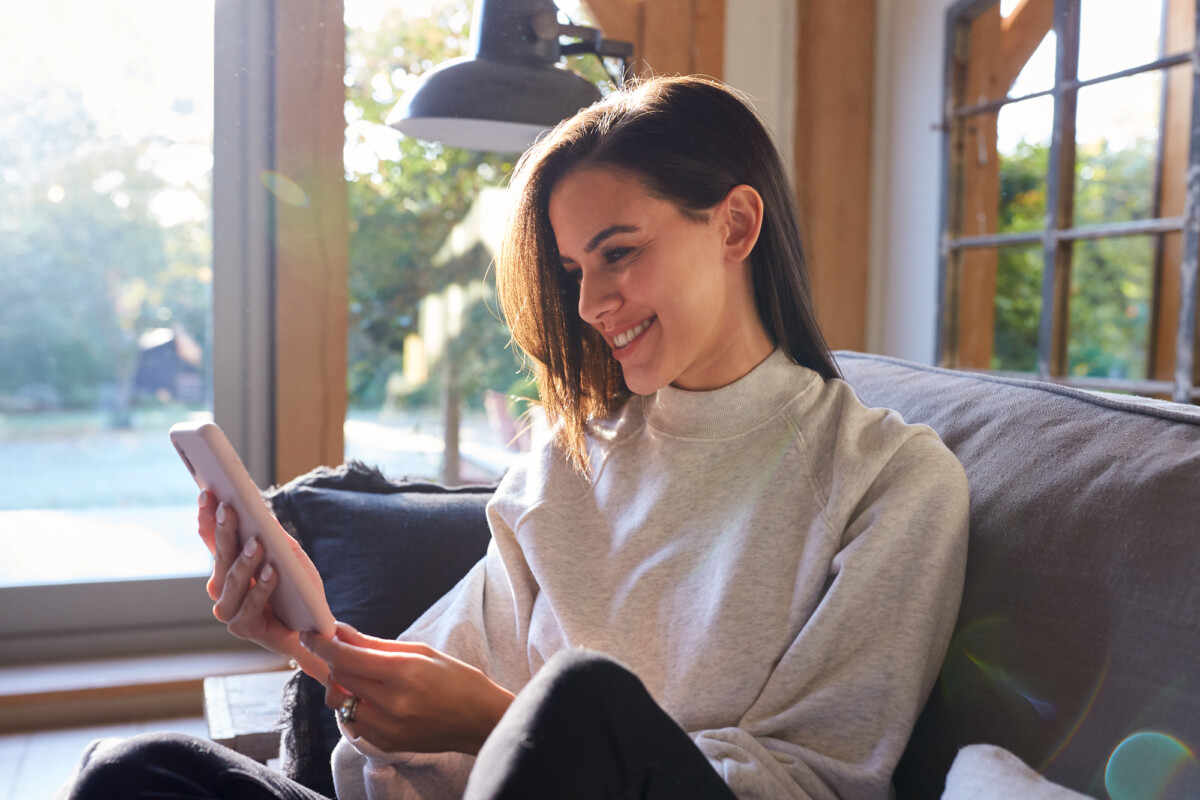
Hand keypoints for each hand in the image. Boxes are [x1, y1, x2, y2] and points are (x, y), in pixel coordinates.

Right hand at [197, 489, 329, 681]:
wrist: (310, 627)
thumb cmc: (295, 587)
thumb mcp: (287, 554)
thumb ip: (272, 536)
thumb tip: (259, 512)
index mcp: (225, 565)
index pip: (211, 538)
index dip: (207, 516)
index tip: (208, 492)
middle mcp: (220, 586)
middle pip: (221, 555)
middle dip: (224, 530)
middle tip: (228, 508)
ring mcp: (228, 609)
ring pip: (232, 580)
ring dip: (244, 561)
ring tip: (256, 543)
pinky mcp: (242, 627)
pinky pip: (251, 605)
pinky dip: (262, 587)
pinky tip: (271, 572)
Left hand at [301, 622, 514, 754]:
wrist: (480, 720)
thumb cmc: (456, 680)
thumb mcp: (420, 651)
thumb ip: (375, 644)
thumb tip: (340, 632)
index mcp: (404, 672)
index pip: (345, 658)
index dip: (322, 644)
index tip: (312, 634)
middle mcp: (392, 703)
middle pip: (337, 678)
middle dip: (332, 661)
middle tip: (339, 650)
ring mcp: (387, 727)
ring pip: (339, 702)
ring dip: (341, 686)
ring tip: (360, 676)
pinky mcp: (385, 743)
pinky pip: (353, 721)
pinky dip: (354, 706)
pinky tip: (373, 698)